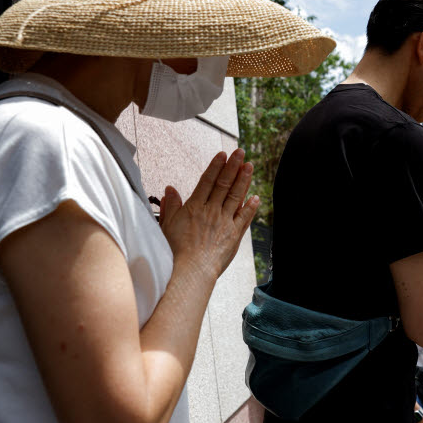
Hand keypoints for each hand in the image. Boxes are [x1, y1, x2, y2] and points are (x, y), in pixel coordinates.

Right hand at [159, 148, 259, 280]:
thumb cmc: (175, 251)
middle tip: (241, 152)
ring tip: (249, 166)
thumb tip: (170, 189)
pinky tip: (256, 197)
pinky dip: (251, 207)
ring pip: (236, 196)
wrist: (190, 271)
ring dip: (244, 180)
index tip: (223, 154)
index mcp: (195, 207)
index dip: (216, 166)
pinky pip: (245, 218)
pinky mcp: (234, 235)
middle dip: (233, 166)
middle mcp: (211, 211)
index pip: (207, 181)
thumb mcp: (166, 225)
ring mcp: (224, 222)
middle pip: (224, 184)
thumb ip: (170, 206)